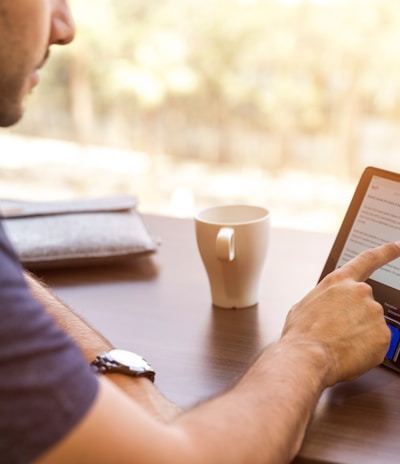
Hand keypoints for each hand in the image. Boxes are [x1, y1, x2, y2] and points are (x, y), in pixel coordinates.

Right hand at [281, 242, 399, 386]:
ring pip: (371, 325)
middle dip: (355, 318)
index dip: (386, 252)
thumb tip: (328, 307)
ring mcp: (374, 312)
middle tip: (337, 333)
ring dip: (359, 334)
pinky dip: (366, 349)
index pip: (368, 259)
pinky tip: (349, 351)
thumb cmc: (302, 333)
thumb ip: (325, 300)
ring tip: (338, 343)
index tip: (397, 246)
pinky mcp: (383, 334)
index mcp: (339, 281)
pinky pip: (377, 342)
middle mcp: (360, 292)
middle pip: (366, 304)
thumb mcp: (305, 306)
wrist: (307, 357)